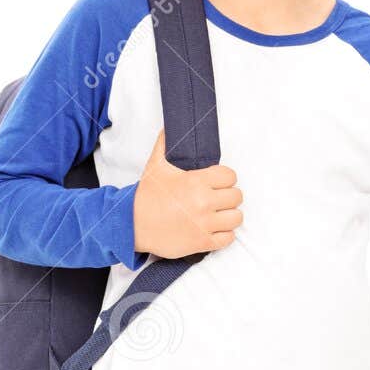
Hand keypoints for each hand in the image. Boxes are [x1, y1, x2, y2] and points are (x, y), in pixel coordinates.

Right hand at [132, 128, 243, 257]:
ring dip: (229, 215)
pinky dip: (224, 234)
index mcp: (196, 182)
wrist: (132, 225)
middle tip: (217, 198)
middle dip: (228, 196)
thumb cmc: (146, 196)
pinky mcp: (202, 242)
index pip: (230, 176)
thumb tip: (168, 127)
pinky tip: (214, 229)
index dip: (225, 178)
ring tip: (218, 214)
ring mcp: (204, 224)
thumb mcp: (155, 166)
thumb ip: (164, 144)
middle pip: (237, 196)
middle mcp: (203, 202)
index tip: (217, 183)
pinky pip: (228, 238)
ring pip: (236, 217)